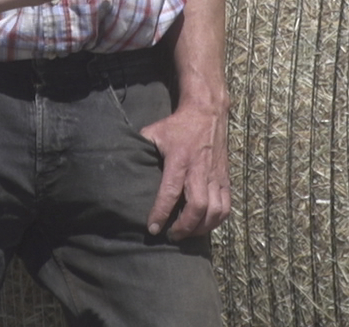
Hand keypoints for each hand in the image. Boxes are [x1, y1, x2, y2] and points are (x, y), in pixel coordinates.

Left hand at [141, 99, 231, 239]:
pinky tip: (204, 225)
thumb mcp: (154, 132)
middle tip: (171, 235)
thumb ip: (140, 148)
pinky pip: (226, 207)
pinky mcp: (225, 179)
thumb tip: (122, 163)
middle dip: (184, 227)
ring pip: (214, 211)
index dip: (161, 213)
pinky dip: (216, 221)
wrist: (207, 112)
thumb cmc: (177, 126)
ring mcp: (215, 176)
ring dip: (201, 228)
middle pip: (197, 207)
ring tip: (187, 233)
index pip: (170, 192)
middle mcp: (200, 170)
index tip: (152, 228)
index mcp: (179, 160)